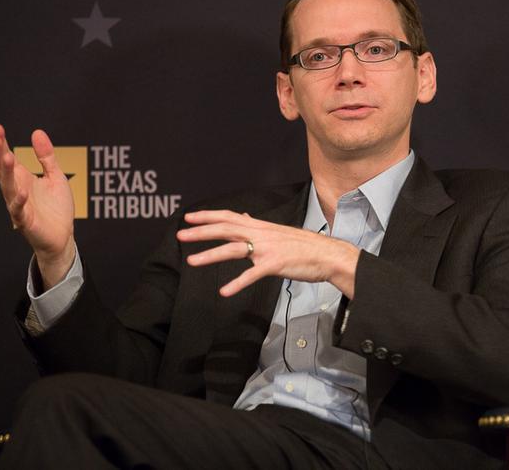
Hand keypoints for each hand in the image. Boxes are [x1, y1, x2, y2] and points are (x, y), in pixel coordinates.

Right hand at [0, 124, 75, 287]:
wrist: (62, 235)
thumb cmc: (57, 207)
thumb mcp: (55, 177)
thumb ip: (46, 157)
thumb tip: (37, 132)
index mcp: (22, 179)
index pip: (7, 159)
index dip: (1, 144)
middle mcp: (17, 190)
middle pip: (3, 170)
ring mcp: (19, 205)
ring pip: (8, 188)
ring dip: (7, 173)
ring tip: (7, 157)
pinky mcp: (26, 221)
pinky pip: (19, 211)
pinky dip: (19, 202)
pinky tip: (22, 191)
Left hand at [176, 210, 359, 298]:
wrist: (328, 255)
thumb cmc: (305, 247)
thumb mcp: (279, 232)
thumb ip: (258, 226)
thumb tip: (244, 217)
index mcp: (261, 227)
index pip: (229, 216)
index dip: (207, 216)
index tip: (188, 217)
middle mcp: (261, 234)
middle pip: (225, 229)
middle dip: (201, 232)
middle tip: (180, 235)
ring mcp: (267, 249)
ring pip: (233, 249)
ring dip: (210, 255)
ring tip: (191, 261)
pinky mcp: (275, 265)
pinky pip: (252, 275)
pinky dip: (237, 283)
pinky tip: (225, 292)